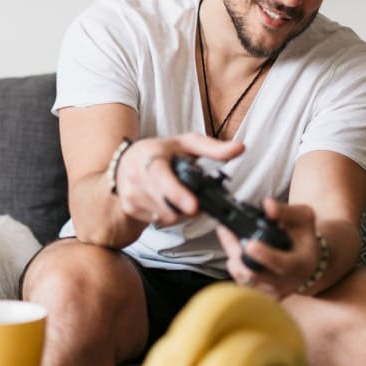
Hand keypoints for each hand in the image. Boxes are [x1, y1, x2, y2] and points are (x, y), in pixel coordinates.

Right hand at [113, 133, 243, 227]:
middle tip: (196, 201)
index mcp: (150, 155)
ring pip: (164, 216)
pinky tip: (167, 203)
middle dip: (187, 208)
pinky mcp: (129, 208)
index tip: (194, 207)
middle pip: (166, 204)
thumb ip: (214, 148)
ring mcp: (130, 193)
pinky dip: (167, 216)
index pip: (161, 176)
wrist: (125, 162)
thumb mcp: (186, 144)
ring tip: (180, 198)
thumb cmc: (160, 152)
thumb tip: (240, 148)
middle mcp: (136, 175)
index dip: (178, 193)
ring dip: (179, 213)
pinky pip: (157, 221)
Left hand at [215, 198, 323, 298]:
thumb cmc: (304, 239)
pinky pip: (240, 282)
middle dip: (234, 250)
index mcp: (299, 263)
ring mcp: (271, 292)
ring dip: (230, 255)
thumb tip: (267, 205)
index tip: (250, 244)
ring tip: (227, 235)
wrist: (309, 264)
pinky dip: (233, 264)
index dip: (264, 255)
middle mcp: (285, 282)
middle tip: (225, 230)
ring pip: (242, 278)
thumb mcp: (304, 219)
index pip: (280, 264)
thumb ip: (286, 211)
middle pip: (252, 273)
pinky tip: (234, 250)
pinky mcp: (260, 296)